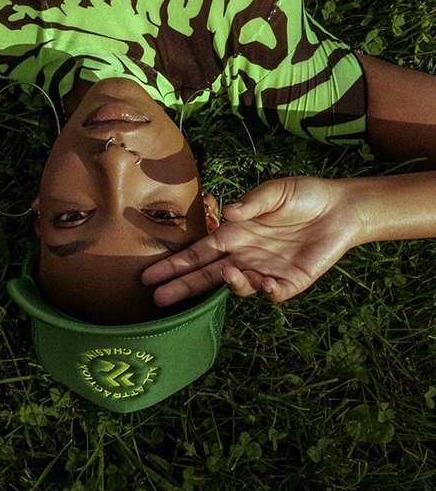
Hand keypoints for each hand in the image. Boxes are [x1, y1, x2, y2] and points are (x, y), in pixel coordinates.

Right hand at [141, 176, 365, 303]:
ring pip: (238, 285)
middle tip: (159, 299)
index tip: (150, 276)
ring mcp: (266, 270)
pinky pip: (274, 292)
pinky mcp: (290, 281)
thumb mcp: (275, 192)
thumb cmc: (303, 195)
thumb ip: (252, 203)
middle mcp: (244, 255)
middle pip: (207, 276)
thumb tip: (229, 213)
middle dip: (183, 287)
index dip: (174, 265)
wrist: (341, 208)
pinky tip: (265, 283)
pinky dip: (268, 291)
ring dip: (231, 283)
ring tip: (230, 274)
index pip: (197, 254)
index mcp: (234, 235)